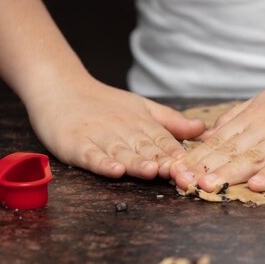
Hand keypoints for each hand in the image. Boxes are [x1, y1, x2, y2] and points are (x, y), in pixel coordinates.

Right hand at [25, 77, 204, 178]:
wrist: (61, 88)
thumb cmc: (105, 104)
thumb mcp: (142, 108)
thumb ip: (172, 122)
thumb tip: (203, 129)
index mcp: (141, 124)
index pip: (163, 141)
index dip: (177, 155)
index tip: (193, 168)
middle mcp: (123, 130)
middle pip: (145, 149)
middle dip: (163, 163)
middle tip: (179, 175)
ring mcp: (99, 137)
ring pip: (121, 152)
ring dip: (137, 163)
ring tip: (152, 171)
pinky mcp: (76, 144)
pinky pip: (91, 155)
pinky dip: (103, 163)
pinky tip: (115, 170)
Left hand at [170, 71, 264, 191]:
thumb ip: (239, 117)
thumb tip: (209, 133)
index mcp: (254, 116)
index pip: (218, 139)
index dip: (195, 155)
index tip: (173, 169)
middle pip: (230, 149)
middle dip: (203, 166)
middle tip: (181, 182)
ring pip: (254, 156)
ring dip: (229, 172)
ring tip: (208, 186)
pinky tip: (256, 186)